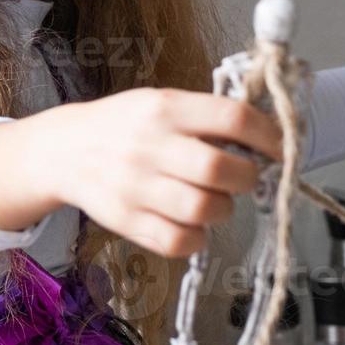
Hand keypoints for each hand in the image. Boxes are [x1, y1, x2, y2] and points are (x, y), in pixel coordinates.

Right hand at [41, 87, 283, 259]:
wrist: (63, 150)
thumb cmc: (125, 125)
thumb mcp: (161, 103)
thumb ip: (206, 117)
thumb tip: (267, 137)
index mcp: (165, 107)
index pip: (233, 118)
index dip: (269, 136)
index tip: (280, 148)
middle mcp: (150, 145)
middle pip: (221, 169)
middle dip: (248, 177)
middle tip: (244, 177)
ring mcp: (136, 186)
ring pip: (205, 209)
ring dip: (224, 208)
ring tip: (214, 200)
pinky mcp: (126, 221)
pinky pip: (179, 242)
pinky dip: (197, 238)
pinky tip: (192, 224)